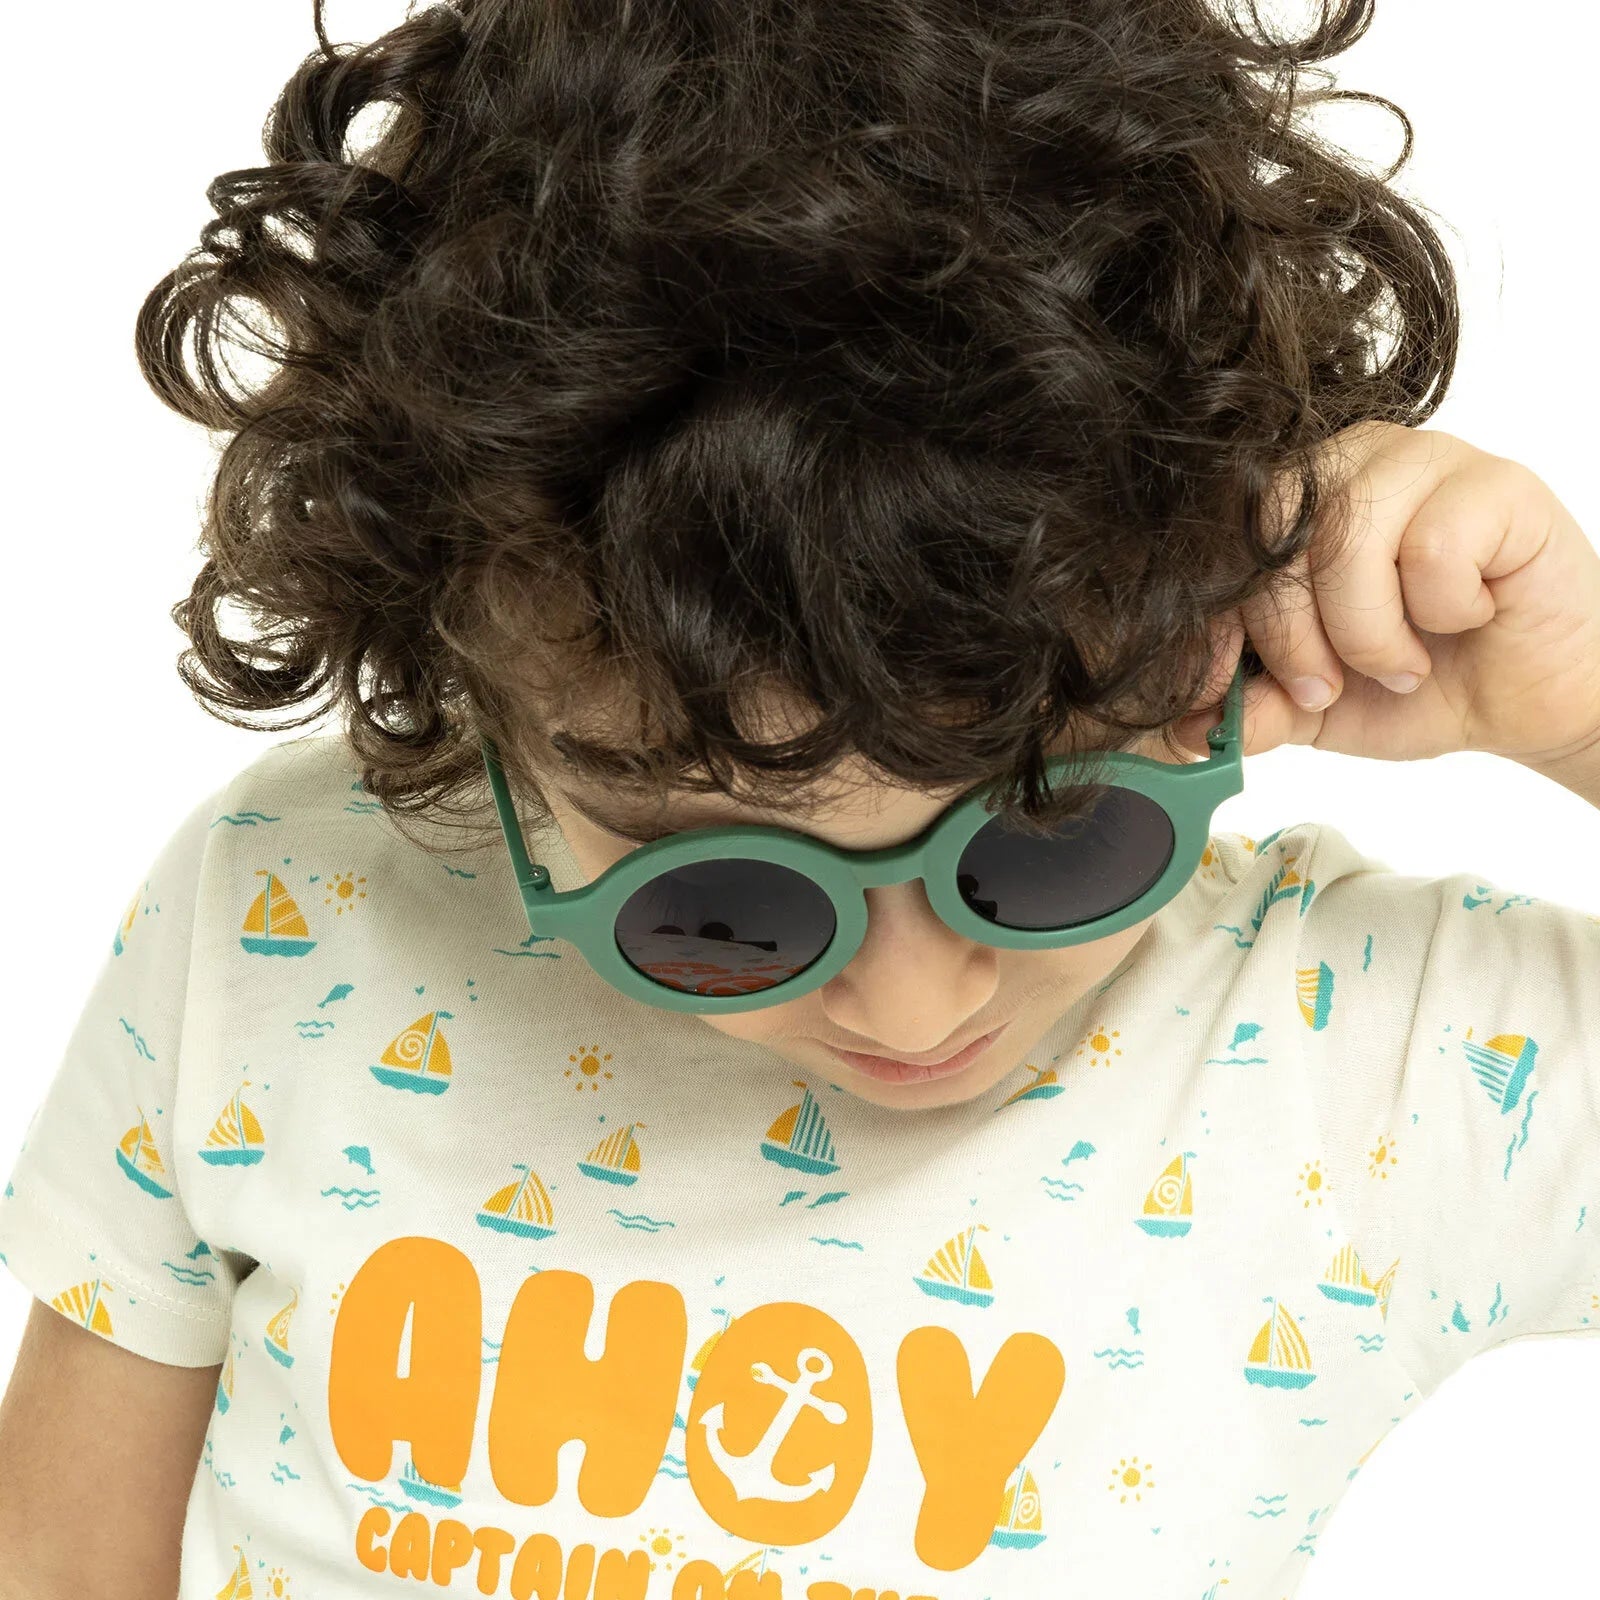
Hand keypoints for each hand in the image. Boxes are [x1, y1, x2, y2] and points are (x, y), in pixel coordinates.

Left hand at [1174, 422, 1599, 766]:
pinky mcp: (1494, 483)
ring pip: (1348, 537)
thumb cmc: (1418, 683)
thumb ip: (1247, 709)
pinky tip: (1469, 614)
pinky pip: (1435, 544)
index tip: (1218, 688)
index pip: (1218, 545)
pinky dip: (1445, 607)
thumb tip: (1179, 727)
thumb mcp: (1309, 711)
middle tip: (1325, 687)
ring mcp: (1420, 462)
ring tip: (1402, 662)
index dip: (1211, 623)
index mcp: (1288, 508)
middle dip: (1288, 633)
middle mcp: (1345, 466)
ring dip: (1369, 630)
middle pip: (1272, 532)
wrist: (1527, 699)